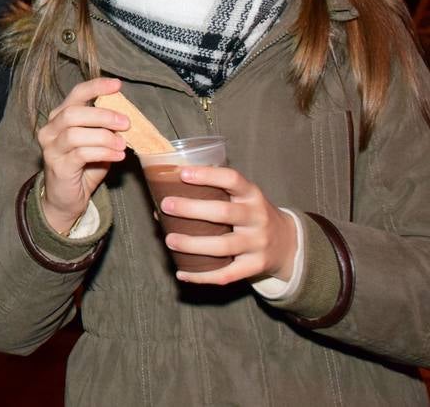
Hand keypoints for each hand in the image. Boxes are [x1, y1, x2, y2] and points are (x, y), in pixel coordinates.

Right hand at [36, 77, 128, 232]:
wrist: (66, 199)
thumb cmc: (83, 167)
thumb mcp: (97, 143)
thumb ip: (106, 129)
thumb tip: (126, 118)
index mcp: (60, 117)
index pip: (75, 94)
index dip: (96, 87)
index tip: (117, 85)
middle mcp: (50, 129)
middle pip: (73, 113)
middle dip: (103, 115)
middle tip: (126, 123)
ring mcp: (51, 148)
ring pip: (75, 133)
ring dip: (104, 137)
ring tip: (122, 145)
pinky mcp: (58, 166)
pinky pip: (80, 154)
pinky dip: (102, 153)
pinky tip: (117, 156)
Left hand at [161, 166, 298, 285]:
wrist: (288, 243)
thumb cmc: (250, 215)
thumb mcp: (241, 199)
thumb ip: (210, 197)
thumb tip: (161, 207)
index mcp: (252, 195)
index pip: (232, 179)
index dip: (207, 175)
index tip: (182, 173)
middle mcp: (257, 217)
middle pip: (224, 212)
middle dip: (192, 209)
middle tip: (166, 205)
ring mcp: (258, 243)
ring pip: (223, 245)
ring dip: (193, 244)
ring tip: (169, 240)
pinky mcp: (256, 266)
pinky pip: (227, 274)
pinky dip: (202, 276)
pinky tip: (182, 273)